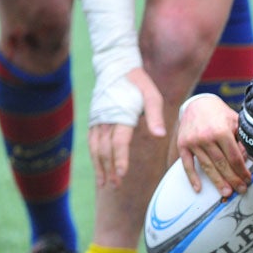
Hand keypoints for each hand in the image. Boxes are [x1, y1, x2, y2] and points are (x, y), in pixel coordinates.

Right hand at [88, 66, 164, 187]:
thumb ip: (155, 116)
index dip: (120, 158)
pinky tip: (99, 167)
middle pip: (105, 149)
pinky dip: (94, 156)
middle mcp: (106, 119)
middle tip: (115, 185)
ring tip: (104, 184)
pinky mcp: (94, 119)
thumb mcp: (152, 96)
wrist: (116, 67)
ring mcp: (97, 120)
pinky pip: (92, 142)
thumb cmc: (139, 83)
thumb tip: (160, 136)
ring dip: (99, 166)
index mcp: (121, 115)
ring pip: (95, 147)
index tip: (122, 174)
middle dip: (109, 168)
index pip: (119, 142)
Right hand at [177, 95, 249, 196]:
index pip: (234, 157)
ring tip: (225, 193)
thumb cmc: (220, 114)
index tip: (248, 180)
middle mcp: (206, 137)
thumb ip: (242, 139)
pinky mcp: (183, 145)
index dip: (242, 171)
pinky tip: (198, 188)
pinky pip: (187, 164)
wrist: (198, 104)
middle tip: (240, 190)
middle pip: (222, 164)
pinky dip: (192, 178)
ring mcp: (193, 142)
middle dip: (232, 179)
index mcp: (221, 131)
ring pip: (207, 167)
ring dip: (217, 181)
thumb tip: (247, 159)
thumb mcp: (236, 122)